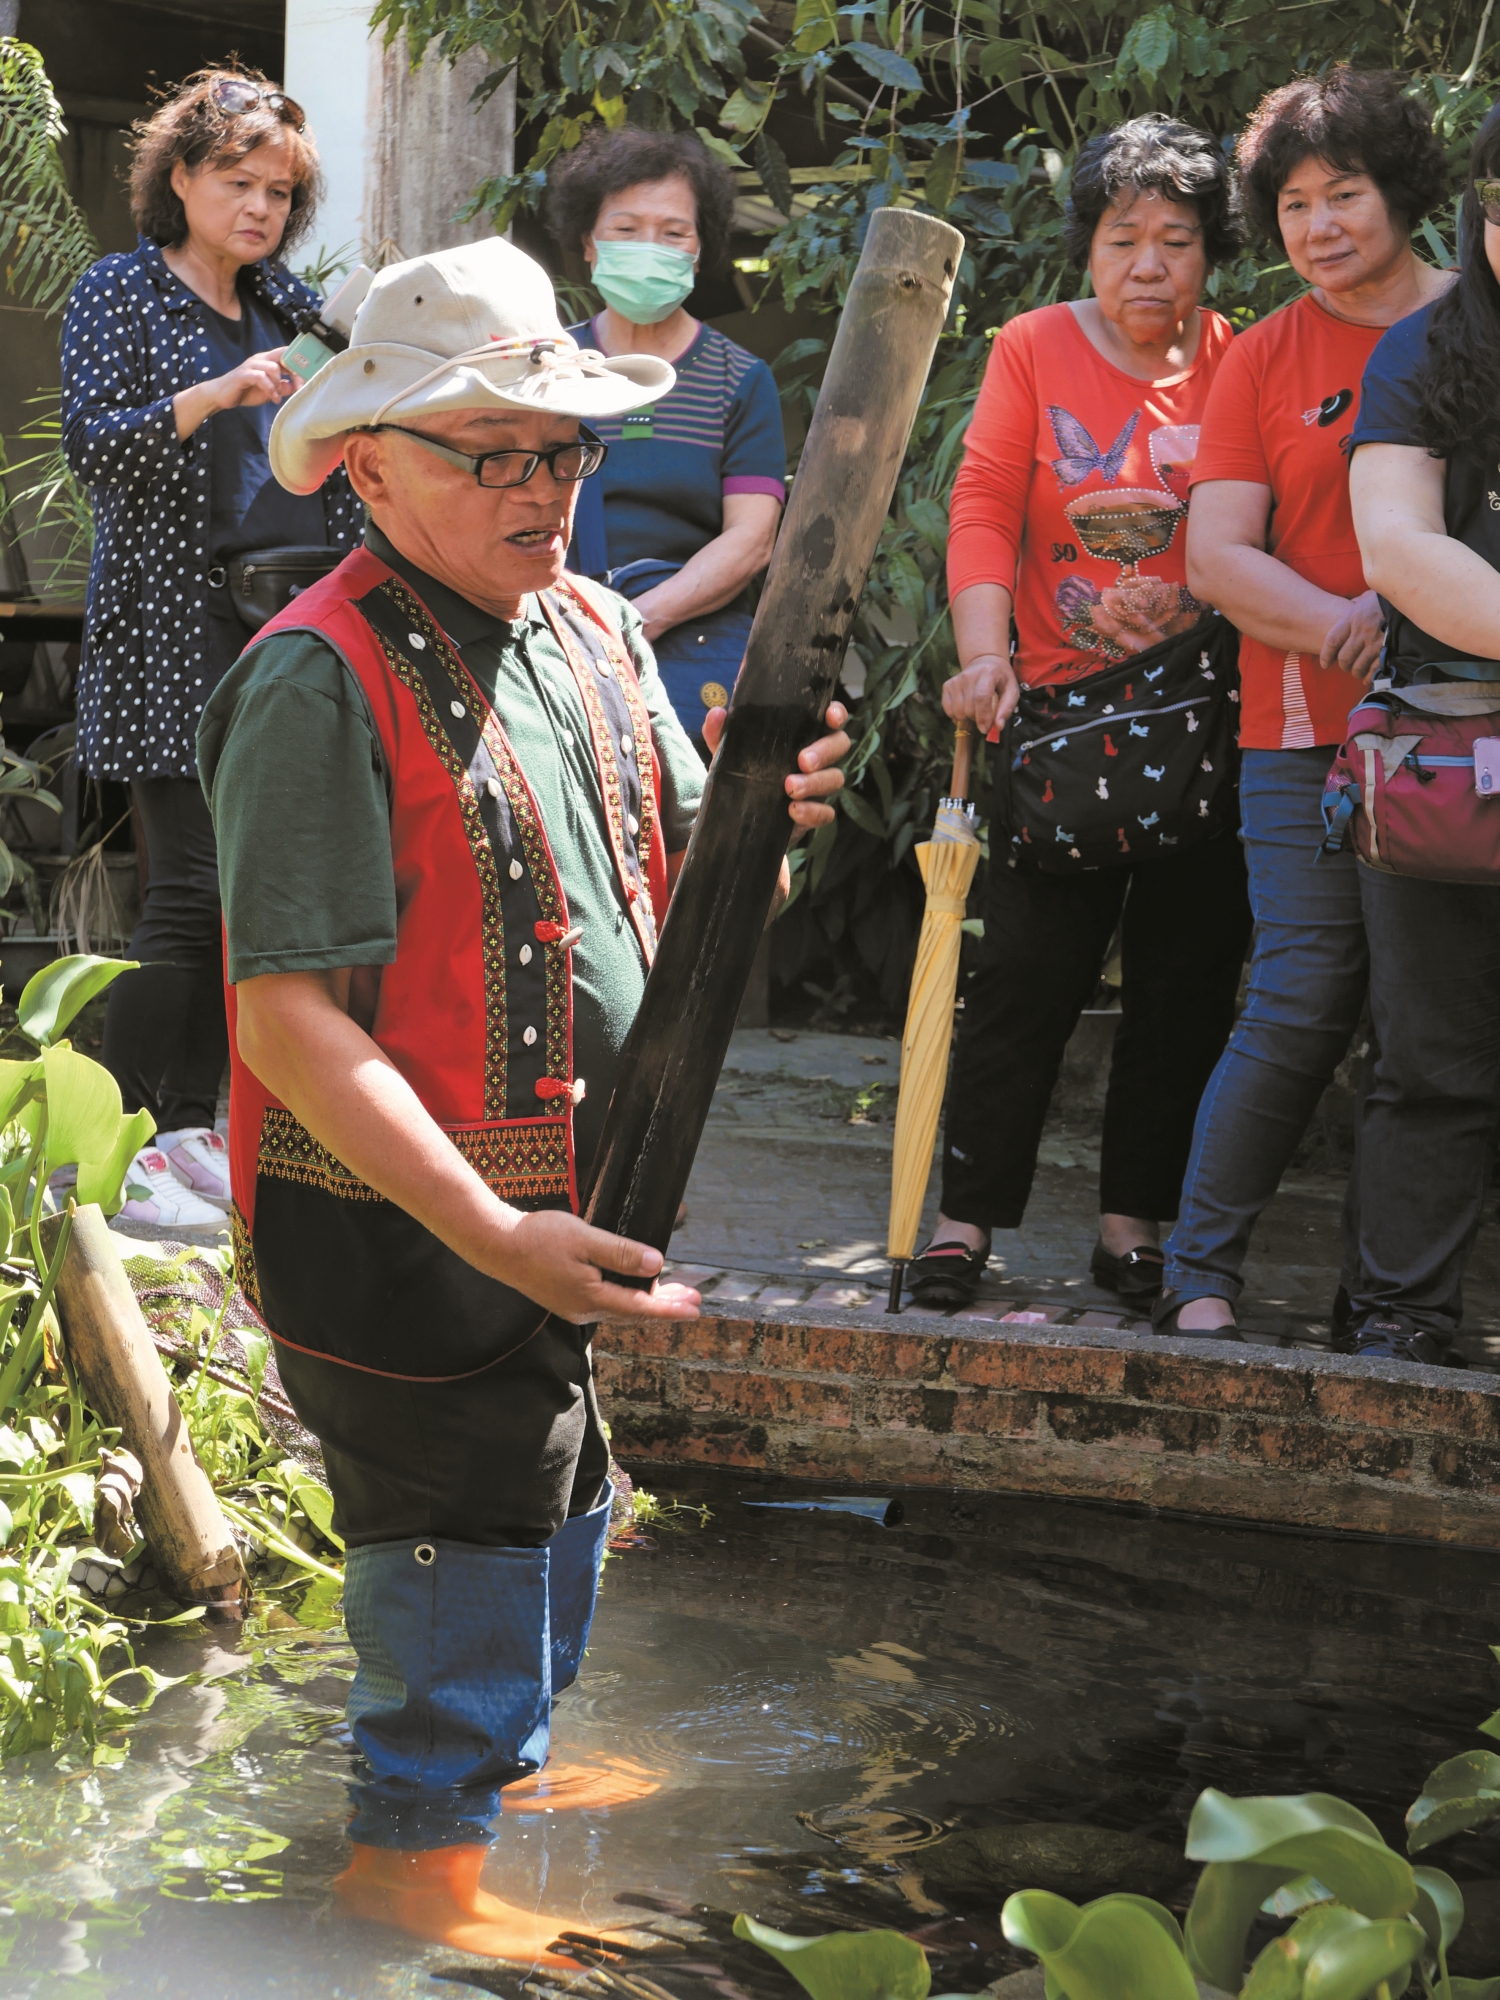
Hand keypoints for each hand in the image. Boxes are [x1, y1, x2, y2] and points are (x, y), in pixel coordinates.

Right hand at [211, 347, 296, 412]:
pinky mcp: (244, 374)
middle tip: (300, 387)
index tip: (309, 377)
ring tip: (279, 396)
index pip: (287, 354)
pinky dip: (270, 389)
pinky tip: (273, 399)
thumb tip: (295, 386)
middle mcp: (260, 359)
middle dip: (295, 371)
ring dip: (280, 384)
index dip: (299, 363)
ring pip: (273, 368)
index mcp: (268, 360)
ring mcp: (251, 365)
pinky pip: (261, 378)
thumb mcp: (270, 391)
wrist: (222, 395)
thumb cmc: (246, 391)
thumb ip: (282, 387)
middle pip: (283, 356)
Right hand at [488, 1208, 701, 1327]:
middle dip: (666, 1305)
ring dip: (648, 1301)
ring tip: (674, 1293)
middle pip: (634, 1312)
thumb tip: (655, 1265)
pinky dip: (628, 1296)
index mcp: (592, 1298)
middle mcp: (584, 1310)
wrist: (497, 1245)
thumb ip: (621, 1254)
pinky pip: (606, 1302)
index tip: (696, 1310)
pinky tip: (634, 1286)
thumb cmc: (539, 1238)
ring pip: (621, 1308)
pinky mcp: (566, 1297)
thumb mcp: (586, 1239)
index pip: (642, 1308)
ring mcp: (574, 1306)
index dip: (671, 1309)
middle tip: (695, 1300)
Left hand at [702, 700, 849, 829]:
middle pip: (839, 746)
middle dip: (824, 752)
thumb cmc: (743, 774)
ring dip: (815, 783)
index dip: (837, 714)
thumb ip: (721, 733)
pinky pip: (826, 813)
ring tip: (789, 788)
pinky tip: (793, 811)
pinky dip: (812, 812)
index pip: (830, 719)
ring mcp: (819, 786)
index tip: (829, 716)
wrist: (738, 818)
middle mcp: (818, 757)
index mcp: (804, 735)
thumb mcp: (729, 753)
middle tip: (801, 761)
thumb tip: (717, 713)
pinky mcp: (814, 813)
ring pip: (835, 779)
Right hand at [942, 652, 1020, 733]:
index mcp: (988, 673)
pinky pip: (948, 710)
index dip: (983, 717)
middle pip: (968, 708)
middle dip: (977, 718)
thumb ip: (1006, 709)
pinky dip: (956, 715)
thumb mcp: (1012, 691)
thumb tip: (998, 727)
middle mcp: (969, 675)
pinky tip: (965, 710)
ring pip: (957, 711)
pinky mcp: (947, 685)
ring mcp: (956, 680)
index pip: (981, 697)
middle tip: (984, 716)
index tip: (985, 729)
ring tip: (975, 711)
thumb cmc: (1000, 680)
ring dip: (967, 718)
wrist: (985, 663)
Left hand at [1319, 589, 1384, 680]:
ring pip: (1358, 667)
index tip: (1325, 663)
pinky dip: (1370, 676)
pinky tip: (1369, 677)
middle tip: (1347, 666)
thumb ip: (1358, 604)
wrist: (1412, 600)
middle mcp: (1362, 631)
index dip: (1326, 655)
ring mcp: (1375, 643)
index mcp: (1353, 617)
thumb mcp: (1368, 597)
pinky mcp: (1389, 651)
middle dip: (1344, 665)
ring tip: (1359, 671)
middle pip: (1344, 658)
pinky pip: (1374, 670)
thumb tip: (1353, 605)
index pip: (1332, 640)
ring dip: (1357, 672)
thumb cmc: (1388, 599)